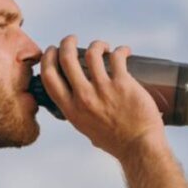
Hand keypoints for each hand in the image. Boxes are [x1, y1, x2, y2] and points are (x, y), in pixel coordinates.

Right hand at [39, 35, 165, 157]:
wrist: (140, 148)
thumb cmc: (116, 142)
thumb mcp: (87, 130)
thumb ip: (80, 115)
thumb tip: (80, 105)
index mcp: (71, 110)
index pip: (49, 78)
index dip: (47, 59)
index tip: (52, 51)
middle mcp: (84, 98)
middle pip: (66, 59)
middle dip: (66, 43)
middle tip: (72, 39)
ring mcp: (103, 89)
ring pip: (92, 53)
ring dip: (96, 44)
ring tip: (102, 46)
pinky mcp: (123, 83)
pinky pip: (117, 57)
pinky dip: (121, 50)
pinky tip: (125, 51)